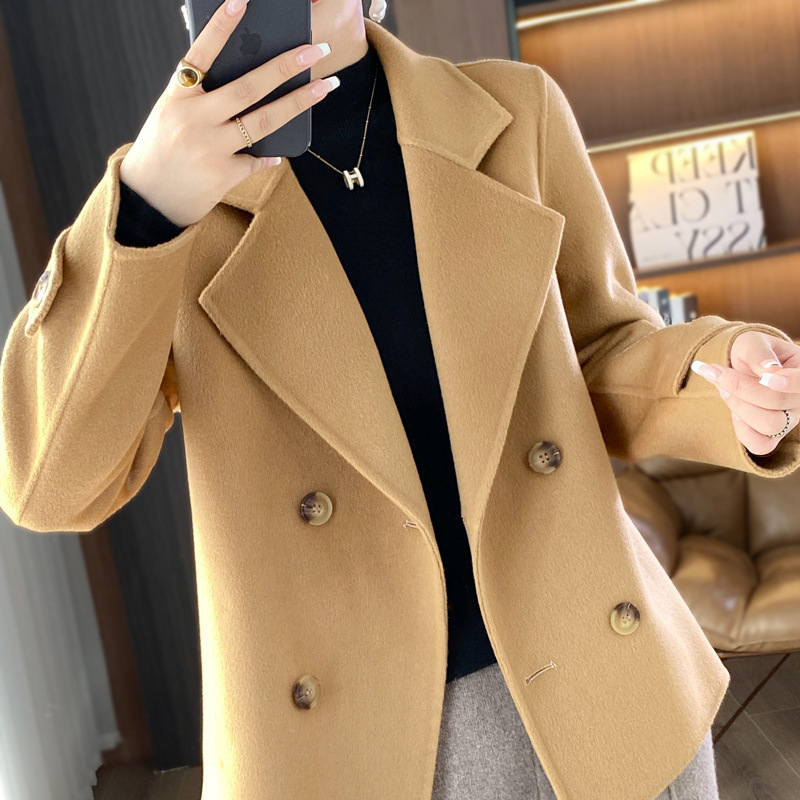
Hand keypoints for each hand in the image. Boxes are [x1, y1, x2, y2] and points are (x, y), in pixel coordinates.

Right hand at [119, 0, 336, 226]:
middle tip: (315, 50)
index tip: (241, 1)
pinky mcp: (222, 175)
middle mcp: (193, 119)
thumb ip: (201, 98)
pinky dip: (270, 155)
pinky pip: (257, 159)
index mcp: (177, 97)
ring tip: (325, 87)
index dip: (220, 27)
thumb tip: (250, 84)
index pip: (200, 54)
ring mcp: (209, 148)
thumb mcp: (171, 115)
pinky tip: (280, 153)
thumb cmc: (163, 150)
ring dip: (299, 102)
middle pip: (247, 87)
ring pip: (263, 121)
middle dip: (285, 66)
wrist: (148, 199)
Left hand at [690, 331, 799, 456]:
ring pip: (769, 425)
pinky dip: (742, 429)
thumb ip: (758, 351)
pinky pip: (760, 445)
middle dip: (740, 387)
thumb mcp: (750, 341)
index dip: (786, 383)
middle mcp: (799, 399)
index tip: (765, 377)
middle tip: (716, 372)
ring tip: (722, 388)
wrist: (740, 368)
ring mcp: (788, 420)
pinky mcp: (772, 437)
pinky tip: (732, 410)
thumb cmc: (750, 353)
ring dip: (738, 406)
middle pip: (777, 402)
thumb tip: (769, 370)